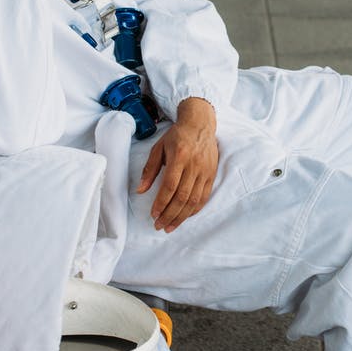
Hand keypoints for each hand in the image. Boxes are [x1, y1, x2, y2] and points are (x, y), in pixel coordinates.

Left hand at [137, 98, 218, 232]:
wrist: (200, 124)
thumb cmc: (177, 136)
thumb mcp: (158, 148)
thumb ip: (149, 169)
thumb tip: (140, 190)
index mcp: (179, 157)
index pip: (170, 186)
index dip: (161, 203)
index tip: (153, 214)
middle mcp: (194, 165)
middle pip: (182, 197)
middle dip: (169, 214)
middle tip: (159, 225)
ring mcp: (205, 171)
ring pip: (194, 200)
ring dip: (181, 216)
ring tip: (170, 226)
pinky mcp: (212, 175)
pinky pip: (204, 197)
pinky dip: (194, 209)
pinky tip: (185, 216)